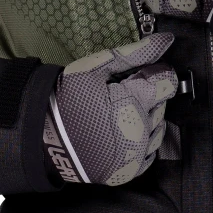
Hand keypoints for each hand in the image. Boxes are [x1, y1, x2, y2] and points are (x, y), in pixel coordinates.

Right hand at [43, 33, 176, 185]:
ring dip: (147, 117)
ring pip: (159, 128)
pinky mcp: (130, 172)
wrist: (44, 136)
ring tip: (121, 112)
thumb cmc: (68, 97)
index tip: (140, 73)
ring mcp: (136, 155)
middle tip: (123, 92)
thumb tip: (167, 40)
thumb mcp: (96, 67)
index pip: (167, 83)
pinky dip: (143, 141)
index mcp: (135, 103)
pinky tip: (124, 131)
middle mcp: (141, 131)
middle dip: (148, 95)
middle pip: (162, 105)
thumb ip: (135, 53)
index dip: (156, 74)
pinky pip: (151, 153)